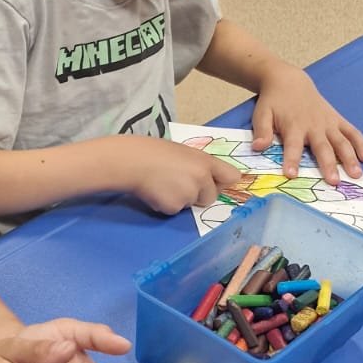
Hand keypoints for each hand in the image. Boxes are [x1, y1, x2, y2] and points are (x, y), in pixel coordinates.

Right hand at [119, 136, 245, 213]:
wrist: (130, 162)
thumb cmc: (153, 152)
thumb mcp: (183, 152)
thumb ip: (199, 165)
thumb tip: (208, 178)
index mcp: (205, 162)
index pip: (232, 176)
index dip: (223, 182)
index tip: (216, 183)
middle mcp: (202, 179)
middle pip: (211, 197)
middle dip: (198, 195)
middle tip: (178, 183)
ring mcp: (189, 195)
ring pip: (190, 204)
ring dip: (180, 199)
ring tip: (162, 184)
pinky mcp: (174, 208)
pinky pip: (175, 210)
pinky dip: (166, 204)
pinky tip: (155, 192)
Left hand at [252, 64, 362, 183]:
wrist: (289, 82)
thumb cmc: (274, 102)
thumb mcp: (262, 113)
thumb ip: (262, 131)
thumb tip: (257, 147)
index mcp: (294, 126)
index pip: (293, 145)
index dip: (292, 160)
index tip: (292, 174)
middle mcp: (314, 126)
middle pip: (323, 147)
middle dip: (328, 164)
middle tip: (334, 182)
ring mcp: (328, 123)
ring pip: (342, 142)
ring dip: (350, 158)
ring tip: (356, 174)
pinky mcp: (337, 120)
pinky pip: (352, 132)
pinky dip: (361, 144)